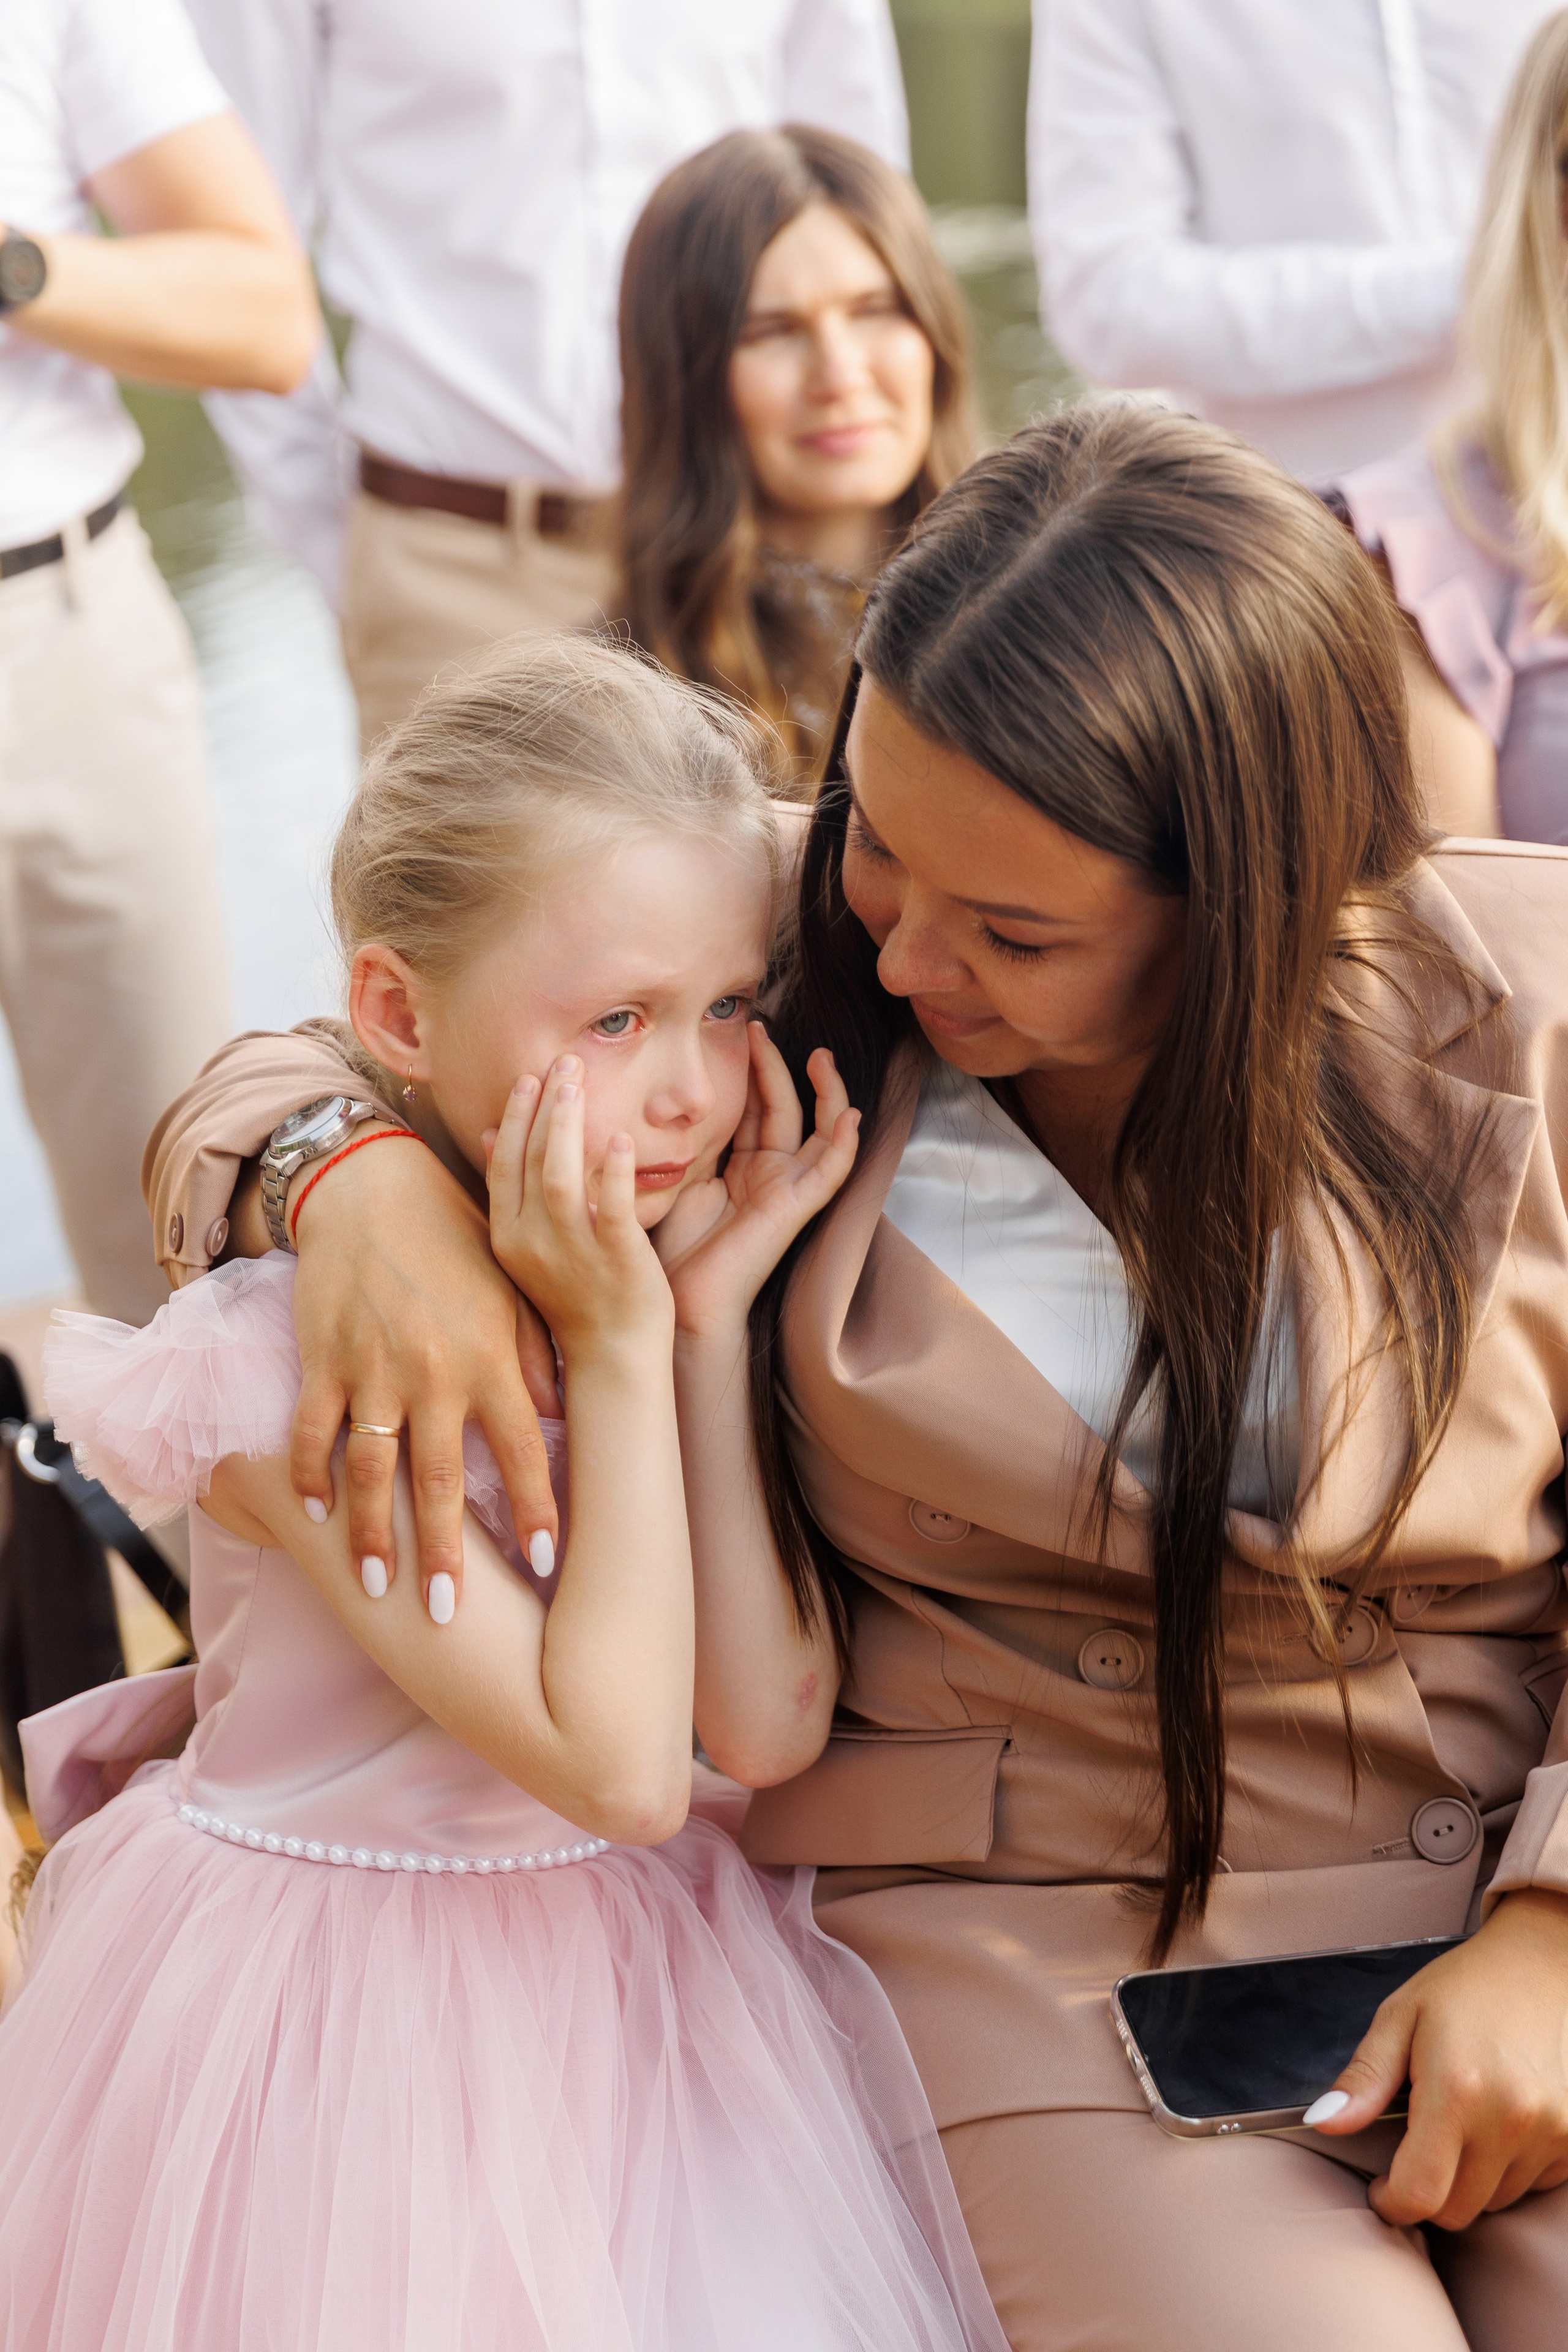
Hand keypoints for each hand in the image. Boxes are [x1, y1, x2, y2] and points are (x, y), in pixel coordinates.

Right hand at [287, 1132, 559, 1614]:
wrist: (376, 1191)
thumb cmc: (457, 1245)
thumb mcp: (514, 1292)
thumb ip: (539, 1358)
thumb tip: (563, 1419)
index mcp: (491, 1359)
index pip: (525, 1450)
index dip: (538, 1511)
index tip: (549, 1566)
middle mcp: (435, 1373)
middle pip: (441, 1481)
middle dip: (447, 1554)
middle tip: (449, 1617)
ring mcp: (372, 1369)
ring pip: (372, 1471)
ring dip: (373, 1537)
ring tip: (377, 1590)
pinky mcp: (322, 1360)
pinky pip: (310, 1431)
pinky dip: (307, 1477)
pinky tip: (313, 1520)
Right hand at [487, 1057, 673, 1356]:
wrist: (614, 1358)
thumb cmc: (577, 1298)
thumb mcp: (529, 1246)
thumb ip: (511, 1193)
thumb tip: (488, 1134)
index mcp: (509, 1237)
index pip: (504, 1164)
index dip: (514, 1117)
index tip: (527, 1078)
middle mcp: (533, 1243)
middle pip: (531, 1160)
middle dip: (544, 1105)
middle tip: (563, 1061)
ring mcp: (573, 1253)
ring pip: (561, 1177)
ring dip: (569, 1125)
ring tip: (579, 1082)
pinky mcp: (617, 1261)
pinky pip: (613, 1208)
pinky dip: (615, 1171)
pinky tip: (622, 1139)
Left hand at [655, 1026, 859, 1341]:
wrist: (680, 1302)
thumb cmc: (673, 1250)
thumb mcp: (679, 1179)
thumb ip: (690, 1143)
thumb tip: (674, 1102)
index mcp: (742, 1169)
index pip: (754, 1109)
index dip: (751, 1072)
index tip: (739, 1033)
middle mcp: (770, 1176)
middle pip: (784, 1110)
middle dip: (776, 1068)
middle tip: (759, 1027)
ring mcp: (787, 1191)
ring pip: (819, 1133)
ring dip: (824, 1094)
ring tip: (819, 1057)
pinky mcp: (797, 1210)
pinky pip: (831, 1172)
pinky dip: (844, 1144)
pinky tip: (850, 1114)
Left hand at [1306, 1888, 1567, 2224]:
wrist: (1542, 1965)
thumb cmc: (1465, 1988)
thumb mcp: (1400, 2019)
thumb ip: (1363, 2079)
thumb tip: (1321, 2122)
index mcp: (1457, 2090)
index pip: (1420, 2193)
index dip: (1391, 2202)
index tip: (1381, 2187)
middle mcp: (1510, 2120)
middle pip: (1457, 2209)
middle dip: (1426, 2191)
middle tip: (1416, 2147)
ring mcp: (1551, 2133)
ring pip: (1495, 2202)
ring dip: (1469, 2180)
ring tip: (1461, 2124)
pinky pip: (1533, 2186)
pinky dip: (1509, 2170)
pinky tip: (1497, 2124)